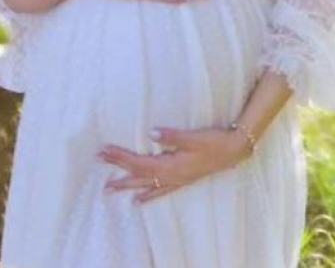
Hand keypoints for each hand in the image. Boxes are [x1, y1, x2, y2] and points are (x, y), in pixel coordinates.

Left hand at [98, 126, 249, 202]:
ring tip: (110, 189)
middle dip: (118, 171)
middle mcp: (170, 176)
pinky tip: (139, 200)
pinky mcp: (183, 180)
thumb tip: (151, 133)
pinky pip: (160, 191)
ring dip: (128, 185)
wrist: (236, 150)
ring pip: (147, 185)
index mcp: (170, 165)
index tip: (104, 151)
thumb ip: (172, 136)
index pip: (139, 162)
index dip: (120, 157)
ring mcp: (177, 180)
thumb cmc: (216, 141)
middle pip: (138, 174)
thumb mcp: (195, 137)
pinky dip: (148, 195)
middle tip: (99, 167)